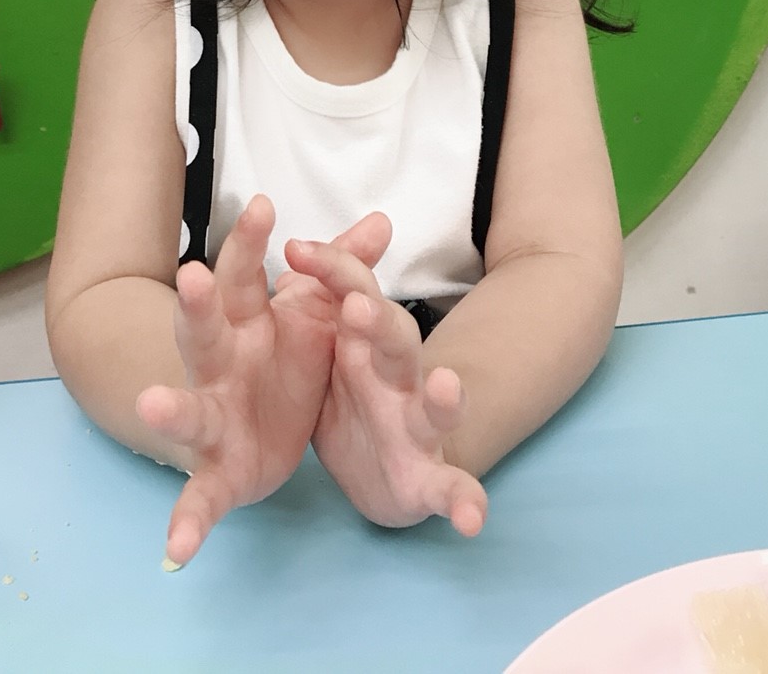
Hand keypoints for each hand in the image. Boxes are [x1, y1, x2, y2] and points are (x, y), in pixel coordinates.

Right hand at [137, 197, 388, 565]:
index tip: (264, 204)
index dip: (252, 242)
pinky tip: (176, 551)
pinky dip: (187, 523)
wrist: (257, 429)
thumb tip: (382, 220)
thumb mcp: (317, 314)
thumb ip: (345, 271)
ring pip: (190, 409)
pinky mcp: (219, 472)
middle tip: (193, 275)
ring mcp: (212, 419)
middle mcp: (220, 363)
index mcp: (246, 321)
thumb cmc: (284, 358)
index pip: (246, 275)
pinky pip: (200, 499)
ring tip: (153, 402)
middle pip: (206, 328)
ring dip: (170, 408)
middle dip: (198, 305)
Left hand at [286, 240, 486, 536]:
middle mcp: (400, 377)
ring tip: (446, 386)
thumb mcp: (330, 346)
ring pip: (436, 408)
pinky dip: (465, 501)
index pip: (354, 293)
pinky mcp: (427, 481)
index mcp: (367, 342)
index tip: (294, 249)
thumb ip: (320, 296)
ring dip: (443, 399)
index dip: (331, 270)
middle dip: (381, 323)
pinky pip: (451, 489)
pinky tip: (473, 519)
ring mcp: (419, 428)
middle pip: (398, 340)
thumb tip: (300, 248)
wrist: (380, 470)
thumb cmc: (354, 392)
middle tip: (357, 306)